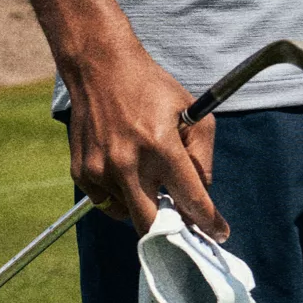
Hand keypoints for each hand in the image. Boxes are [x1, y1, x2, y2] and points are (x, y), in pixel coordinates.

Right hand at [65, 50, 224, 239]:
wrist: (99, 68)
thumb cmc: (151, 88)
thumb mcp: (192, 113)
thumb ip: (202, 155)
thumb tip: (200, 191)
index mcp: (161, 146)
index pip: (191, 199)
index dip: (209, 222)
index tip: (219, 234)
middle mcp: (128, 163)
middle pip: (153, 225)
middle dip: (172, 232)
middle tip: (183, 226)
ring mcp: (101, 170)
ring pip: (129, 214)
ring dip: (143, 204)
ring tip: (145, 176)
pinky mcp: (82, 172)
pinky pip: (106, 202)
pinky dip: (120, 196)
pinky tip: (124, 171)